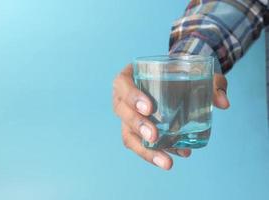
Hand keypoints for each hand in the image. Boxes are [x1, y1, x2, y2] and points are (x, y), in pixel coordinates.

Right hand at [113, 64, 229, 169]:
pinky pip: (139, 145)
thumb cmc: (179, 73)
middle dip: (138, 126)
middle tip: (155, 136)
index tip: (149, 108)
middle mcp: (124, 97)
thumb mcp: (196, 71)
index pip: (122, 84)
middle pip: (122, 112)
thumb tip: (223, 104)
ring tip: (166, 162)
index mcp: (130, 76)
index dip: (132, 96)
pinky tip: (171, 158)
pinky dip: (154, 154)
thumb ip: (212, 83)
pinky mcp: (136, 131)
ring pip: (128, 134)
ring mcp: (128, 116)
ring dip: (145, 150)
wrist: (176, 81)